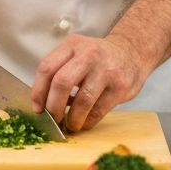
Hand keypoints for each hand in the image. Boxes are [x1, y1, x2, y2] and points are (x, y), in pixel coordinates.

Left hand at [31, 34, 148, 131]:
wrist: (132, 51)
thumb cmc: (97, 59)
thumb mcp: (77, 53)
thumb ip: (59, 71)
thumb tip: (42, 104)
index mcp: (72, 45)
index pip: (47, 68)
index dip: (38, 92)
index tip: (38, 109)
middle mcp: (88, 54)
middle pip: (61, 82)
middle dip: (53, 107)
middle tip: (53, 119)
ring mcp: (106, 69)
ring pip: (82, 100)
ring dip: (72, 119)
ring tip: (70, 124)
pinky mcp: (120, 86)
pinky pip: (98, 110)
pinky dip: (87, 121)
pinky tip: (84, 122)